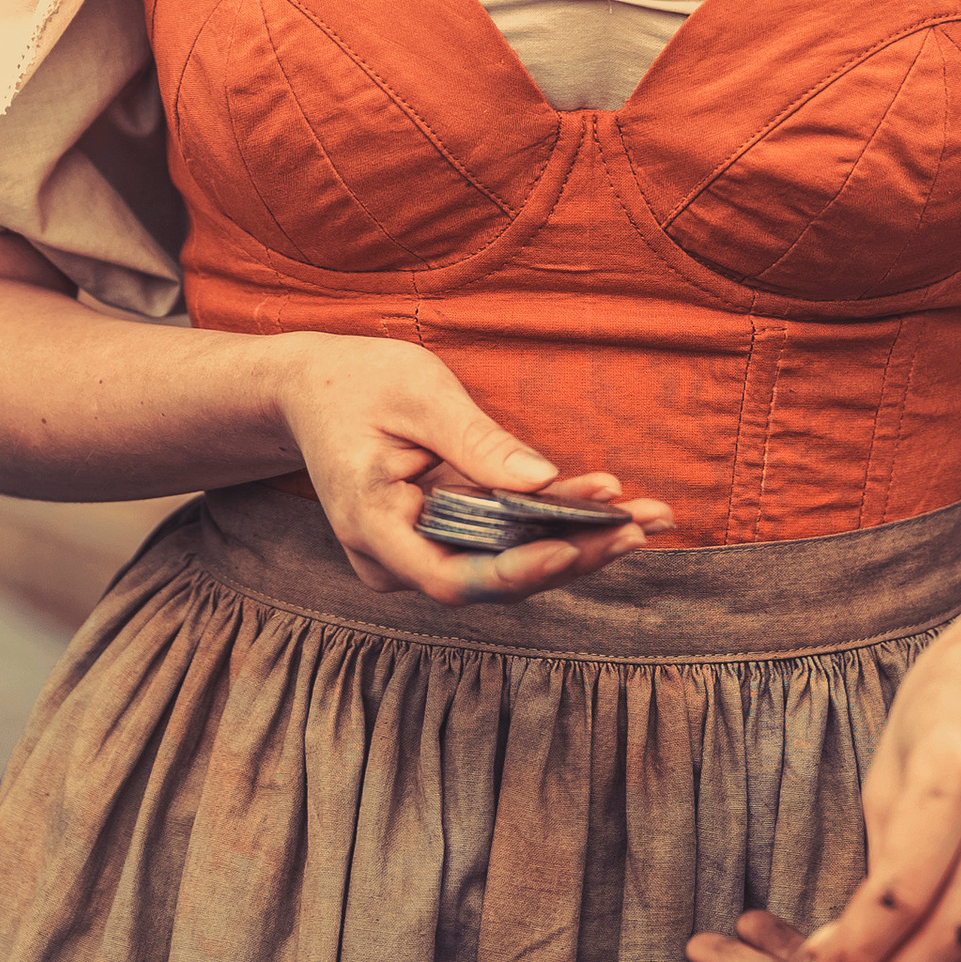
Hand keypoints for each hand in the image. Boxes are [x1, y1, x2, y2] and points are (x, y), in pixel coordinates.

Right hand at [278, 334, 673, 603]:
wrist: (309, 390)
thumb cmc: (354, 383)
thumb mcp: (417, 395)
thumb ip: (476, 442)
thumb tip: (543, 481)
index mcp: (372, 525)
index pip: (450, 577)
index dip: (517, 571)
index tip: (574, 547)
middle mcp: (393, 557)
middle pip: (493, 578)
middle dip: (575, 553)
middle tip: (644, 524)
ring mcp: (416, 553)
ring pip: (506, 563)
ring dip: (580, 540)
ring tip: (652, 514)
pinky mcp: (440, 538)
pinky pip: (502, 541)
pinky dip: (556, 522)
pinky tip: (613, 501)